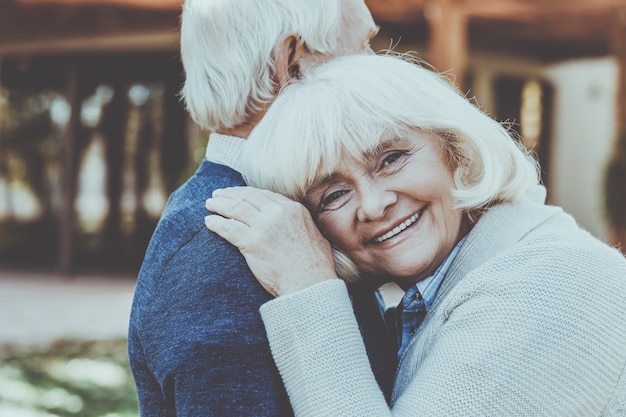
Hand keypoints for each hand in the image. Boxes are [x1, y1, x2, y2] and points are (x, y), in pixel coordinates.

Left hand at [205, 187, 336, 296]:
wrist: (309, 282)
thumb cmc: (315, 265)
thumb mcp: (314, 234)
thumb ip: (300, 224)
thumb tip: (296, 224)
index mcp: (293, 209)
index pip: (264, 194)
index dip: (246, 192)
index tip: (237, 193)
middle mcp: (277, 212)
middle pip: (247, 197)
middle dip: (229, 194)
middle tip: (217, 195)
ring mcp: (263, 226)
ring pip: (235, 209)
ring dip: (219, 205)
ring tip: (209, 205)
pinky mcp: (251, 242)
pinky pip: (228, 228)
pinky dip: (216, 224)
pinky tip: (209, 222)